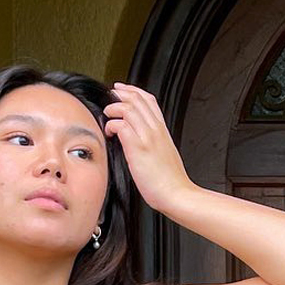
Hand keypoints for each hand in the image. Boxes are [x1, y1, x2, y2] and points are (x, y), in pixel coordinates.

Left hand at [102, 82, 192, 211]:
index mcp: (162, 130)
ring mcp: (147, 136)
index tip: (122, 90)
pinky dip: (112, 124)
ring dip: (113, 108)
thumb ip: (154, 143)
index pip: (149, 100)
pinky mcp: (138, 147)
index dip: (134, 91)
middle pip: (137, 98)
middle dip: (121, 93)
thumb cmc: (170, 181)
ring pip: (128, 107)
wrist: (177, 194)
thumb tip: (140, 141)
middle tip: (110, 95)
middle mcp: (155, 129)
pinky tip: (109, 132)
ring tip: (107, 114)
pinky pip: (121, 125)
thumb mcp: (164, 154)